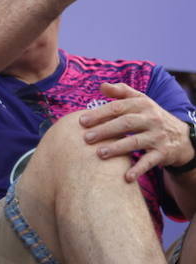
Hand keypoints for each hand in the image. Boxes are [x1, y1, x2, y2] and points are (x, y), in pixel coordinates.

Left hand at [79, 82, 193, 180]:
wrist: (181, 137)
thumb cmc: (151, 117)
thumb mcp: (141, 101)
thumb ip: (121, 92)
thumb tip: (101, 86)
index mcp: (142, 104)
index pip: (118, 108)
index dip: (99, 114)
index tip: (81, 121)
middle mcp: (151, 119)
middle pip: (125, 123)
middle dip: (105, 130)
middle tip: (86, 138)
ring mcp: (157, 136)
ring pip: (135, 142)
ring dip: (117, 148)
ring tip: (99, 154)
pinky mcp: (163, 153)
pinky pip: (149, 161)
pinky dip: (138, 169)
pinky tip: (126, 177)